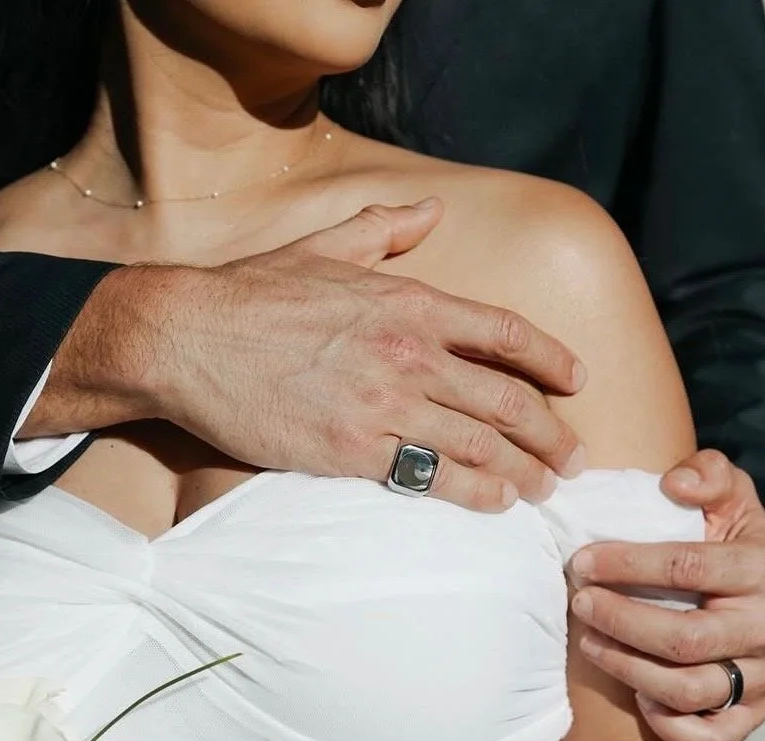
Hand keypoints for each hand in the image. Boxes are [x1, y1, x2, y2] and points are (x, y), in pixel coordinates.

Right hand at [35, 201, 586, 512]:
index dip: (552, 359)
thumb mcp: (322, 246)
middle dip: (550, 434)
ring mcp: (383, 404)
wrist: (187, 338)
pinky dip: (473, 494)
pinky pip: (431, 478)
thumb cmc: (249, 295)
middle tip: (573, 460)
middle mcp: (408, 352)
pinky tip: (495, 505)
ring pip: (479, 444)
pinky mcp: (352, 451)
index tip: (578, 382)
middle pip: (506, 399)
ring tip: (543, 492)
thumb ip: (382, 228)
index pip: (503, 332)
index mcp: (407, 300)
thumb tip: (429, 209)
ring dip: (522, 472)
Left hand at [569, 449, 764, 740]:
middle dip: (619, 621)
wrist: (751, 601)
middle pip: (684, 638)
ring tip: (588, 643)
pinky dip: (668, 723)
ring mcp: (762, 676)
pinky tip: (636, 696)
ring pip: (686, 689)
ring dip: (626, 668)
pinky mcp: (750, 716)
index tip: (582, 560)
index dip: (626, 564)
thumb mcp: (724, 500)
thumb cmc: (721, 546)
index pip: (687, 568)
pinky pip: (708, 736)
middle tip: (579, 603)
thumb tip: (676, 485)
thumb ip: (708, 475)